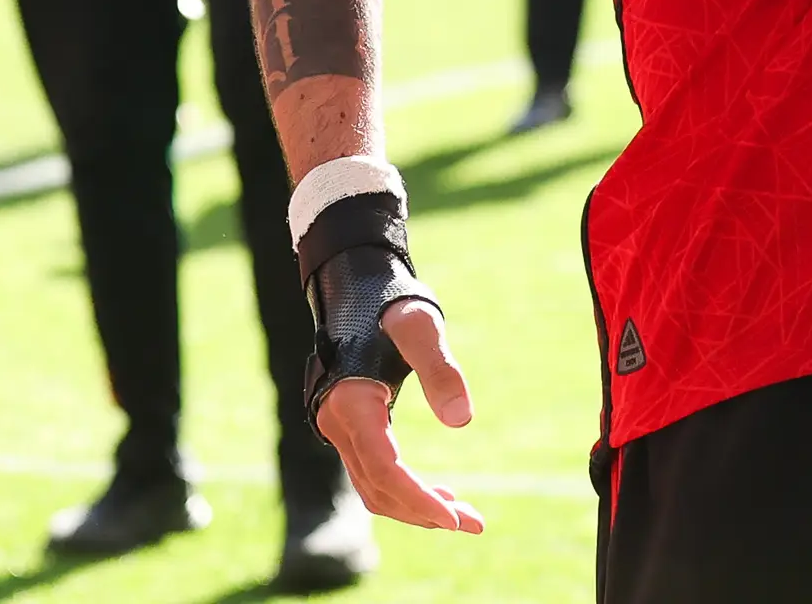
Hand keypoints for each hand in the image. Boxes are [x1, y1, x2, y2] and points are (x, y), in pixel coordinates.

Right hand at [314, 299, 484, 534]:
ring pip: (373, 487)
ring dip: (415, 506)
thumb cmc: (391, 303)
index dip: (417, 498)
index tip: (454, 518)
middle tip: (475, 524)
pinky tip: (438, 494)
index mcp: (352, 403)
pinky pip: (373, 472)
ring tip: (464, 515)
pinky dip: (404, 489)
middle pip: (377, 488)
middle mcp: (336, 423)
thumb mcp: (420, 327)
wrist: (357, 286)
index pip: (384, 468)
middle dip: (424, 512)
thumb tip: (462, 421)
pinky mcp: (349, 428)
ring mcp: (338, 429)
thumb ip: (441, 369)